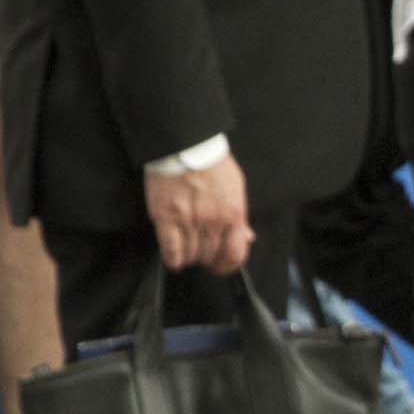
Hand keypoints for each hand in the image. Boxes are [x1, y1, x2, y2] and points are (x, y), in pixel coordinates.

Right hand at [144, 153, 251, 273]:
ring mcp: (189, 220)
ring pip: (192, 255)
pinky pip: (171, 248)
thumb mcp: (236, 189)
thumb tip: (248, 237)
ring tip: (187, 254)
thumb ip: (240, 216)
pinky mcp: (166, 217)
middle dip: (207, 260)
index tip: (222, 266)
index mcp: (234, 215)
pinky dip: (172, 259)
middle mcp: (214, 222)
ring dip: (190, 259)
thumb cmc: (212, 164)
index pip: (236, 254)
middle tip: (202, 257)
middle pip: (212, 256)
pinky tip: (173, 260)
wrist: (186, 146)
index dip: (229, 266)